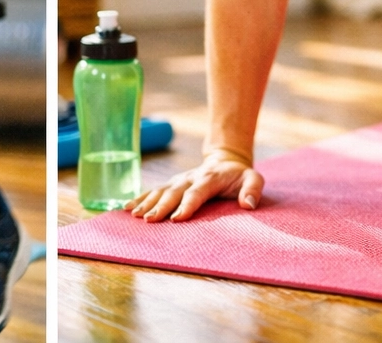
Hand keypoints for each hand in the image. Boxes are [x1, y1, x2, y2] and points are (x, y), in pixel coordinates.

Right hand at [124, 148, 263, 222]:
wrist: (225, 161)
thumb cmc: (240, 176)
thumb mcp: (253, 178)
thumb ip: (253, 189)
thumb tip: (248, 204)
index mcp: (209, 178)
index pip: (196, 193)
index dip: (186, 205)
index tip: (176, 218)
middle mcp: (190, 178)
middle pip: (173, 192)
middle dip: (160, 206)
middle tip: (149, 220)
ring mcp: (179, 180)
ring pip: (160, 190)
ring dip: (147, 202)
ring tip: (135, 215)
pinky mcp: (172, 184)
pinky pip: (154, 190)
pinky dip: (140, 198)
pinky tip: (127, 208)